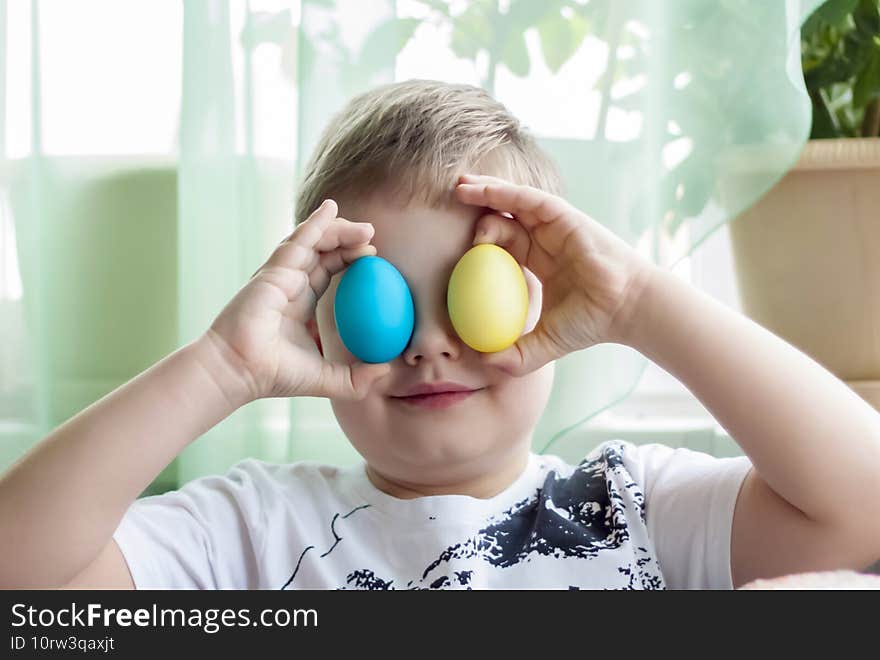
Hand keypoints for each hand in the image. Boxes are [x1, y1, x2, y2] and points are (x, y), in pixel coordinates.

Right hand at [203, 199, 390, 401]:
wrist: (239, 372)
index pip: (326, 271)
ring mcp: (279, 275)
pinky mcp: (272, 272)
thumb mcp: (327, 380)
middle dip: (346, 239)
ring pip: (311, 241)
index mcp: (299, 303)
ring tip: (365, 229)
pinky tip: (330, 210)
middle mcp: (289, 284)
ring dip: (338, 229)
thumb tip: (386, 369)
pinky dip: (315, 224)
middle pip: (321, 251)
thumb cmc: (275, 377)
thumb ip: (356, 378)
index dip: (348, 259)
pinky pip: (297, 242)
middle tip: (372, 236)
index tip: (372, 256)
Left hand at [455, 174, 654, 375]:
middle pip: (504, 216)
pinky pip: (529, 199)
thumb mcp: (543, 344)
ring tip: (459, 187)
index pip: (502, 244)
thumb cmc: (589, 324)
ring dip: (485, 191)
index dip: (479, 239)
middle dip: (477, 207)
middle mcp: (545, 239)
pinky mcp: (564, 216)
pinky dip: (505, 192)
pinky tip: (482, 190)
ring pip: (513, 201)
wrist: (622, 310)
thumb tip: (482, 361)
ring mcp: (554, 226)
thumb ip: (514, 355)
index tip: (456, 246)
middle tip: (450, 202)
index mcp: (539, 262)